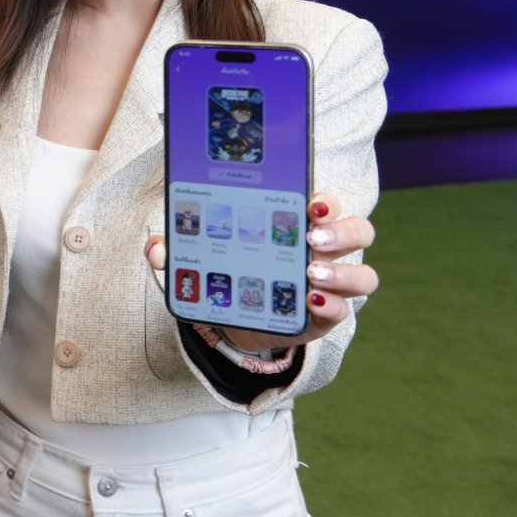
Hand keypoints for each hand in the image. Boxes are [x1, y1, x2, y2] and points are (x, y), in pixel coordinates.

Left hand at [146, 191, 377, 351]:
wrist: (237, 316)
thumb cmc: (230, 268)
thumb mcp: (202, 255)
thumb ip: (180, 249)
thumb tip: (154, 248)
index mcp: (299, 223)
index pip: (326, 203)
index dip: (325, 200)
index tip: (309, 202)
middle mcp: (324, 250)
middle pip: (358, 230)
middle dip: (341, 230)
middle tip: (311, 235)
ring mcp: (330, 284)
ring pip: (363, 274)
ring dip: (342, 272)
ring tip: (309, 272)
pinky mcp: (326, 315)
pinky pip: (344, 310)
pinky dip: (332, 305)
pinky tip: (310, 301)